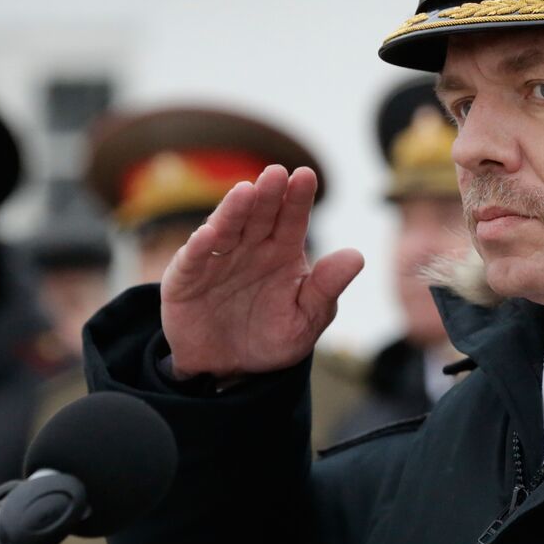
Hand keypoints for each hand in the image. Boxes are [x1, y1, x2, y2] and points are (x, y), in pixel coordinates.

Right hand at [159, 165, 363, 378]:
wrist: (229, 370)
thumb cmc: (271, 337)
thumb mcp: (306, 320)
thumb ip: (327, 289)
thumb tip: (357, 256)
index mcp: (282, 251)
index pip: (293, 219)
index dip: (298, 198)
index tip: (306, 176)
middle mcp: (249, 247)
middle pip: (260, 216)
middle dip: (268, 194)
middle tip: (276, 174)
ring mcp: (216, 260)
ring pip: (226, 229)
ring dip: (233, 210)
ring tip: (245, 192)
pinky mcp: (186, 279)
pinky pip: (192, 260)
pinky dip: (199, 247)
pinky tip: (208, 235)